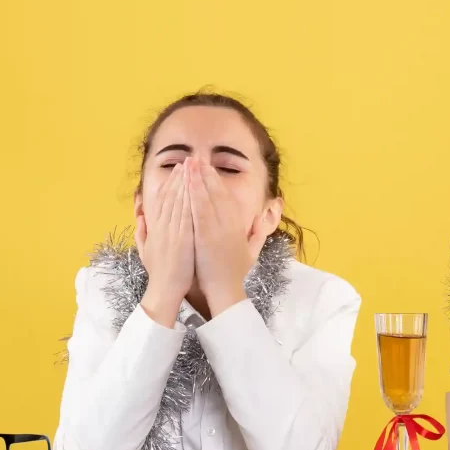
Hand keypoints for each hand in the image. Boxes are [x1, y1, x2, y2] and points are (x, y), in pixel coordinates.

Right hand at [137, 161, 194, 327]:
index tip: (177, 170)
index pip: (161, 200)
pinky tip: (197, 189)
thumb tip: (140, 217)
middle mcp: (162, 226)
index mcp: (155, 228)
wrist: (164, 289)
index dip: (169, 183)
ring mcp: (172, 232)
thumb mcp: (146, 250)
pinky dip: (191, 201)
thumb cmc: (159, 272)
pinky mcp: (182, 239)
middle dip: (179, 177)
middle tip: (188, 162)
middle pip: (170, 196)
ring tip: (193, 168)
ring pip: (178, 202)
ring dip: (186, 183)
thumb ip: (142, 232)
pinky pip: (187, 215)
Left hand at [187, 157, 269, 316]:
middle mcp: (229, 223)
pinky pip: (199, 210)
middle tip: (196, 158)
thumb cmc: (235, 274)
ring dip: (198, 177)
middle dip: (205, 173)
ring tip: (190, 162)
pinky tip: (186, 182)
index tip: (208, 168)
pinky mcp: (206, 235)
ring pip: (207, 197)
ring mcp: (218, 228)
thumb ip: (258, 234)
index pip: (226, 197)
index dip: (216, 181)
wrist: (226, 291)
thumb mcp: (252, 252)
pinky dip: (193, 194)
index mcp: (238, 225)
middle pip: (217, 192)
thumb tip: (263, 219)